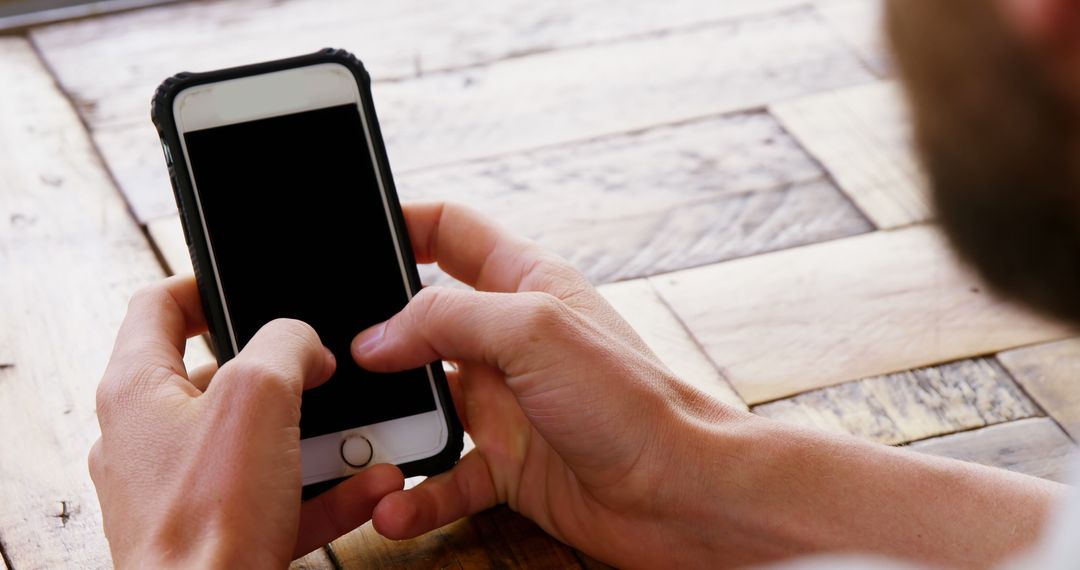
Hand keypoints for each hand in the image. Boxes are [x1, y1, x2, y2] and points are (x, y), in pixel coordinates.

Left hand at [90, 277, 403, 567]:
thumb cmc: (210, 519)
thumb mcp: (259, 395)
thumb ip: (286, 343)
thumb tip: (305, 345)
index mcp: (138, 390)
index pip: (159, 307)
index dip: (205, 283)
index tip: (248, 282)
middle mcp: (151, 438)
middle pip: (224, 377)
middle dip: (290, 374)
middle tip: (325, 368)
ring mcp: (182, 489)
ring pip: (260, 441)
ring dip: (321, 435)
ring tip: (366, 430)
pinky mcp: (218, 530)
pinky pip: (278, 494)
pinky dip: (325, 487)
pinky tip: (372, 484)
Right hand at [355, 203, 745, 567]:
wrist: (682, 495)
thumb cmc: (632, 402)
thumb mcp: (533, 331)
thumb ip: (447, 318)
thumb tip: (376, 338)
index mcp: (526, 284)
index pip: (452, 232)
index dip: (402, 223)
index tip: (350, 235)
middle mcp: (511, 341)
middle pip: (423, 323)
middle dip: (376, 341)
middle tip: (332, 360)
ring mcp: (508, 404)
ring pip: (425, 406)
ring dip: (389, 429)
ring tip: (360, 447)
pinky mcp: (509, 465)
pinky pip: (445, 478)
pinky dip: (417, 496)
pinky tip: (397, 509)